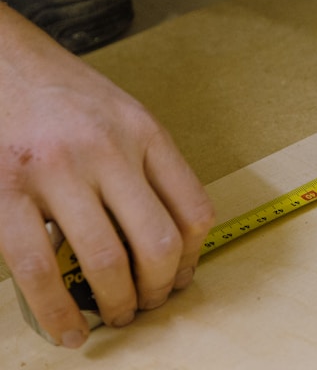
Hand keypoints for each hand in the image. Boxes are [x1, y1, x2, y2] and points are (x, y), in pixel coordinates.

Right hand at [0, 5, 214, 347]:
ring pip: (107, 261)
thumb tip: (165, 239)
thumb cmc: (58, 92)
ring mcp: (56, 171)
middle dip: (158, 290)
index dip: (192, 259)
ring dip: (117, 304)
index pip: (193, 210)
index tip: (180, 278)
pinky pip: (39, 268)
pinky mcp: (4, 190)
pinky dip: (58, 311)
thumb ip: (145, 167)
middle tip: (148, 305)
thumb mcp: (120, 115)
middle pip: (158, 243)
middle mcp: (108, 150)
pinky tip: (69, 329)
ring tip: (114, 317)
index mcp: (144, 132)